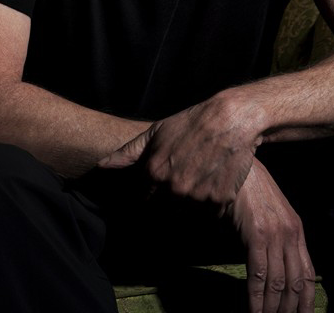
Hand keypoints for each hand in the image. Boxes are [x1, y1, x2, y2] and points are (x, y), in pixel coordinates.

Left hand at [99, 92, 259, 203]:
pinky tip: (214, 182)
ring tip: (200, 179)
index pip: (144, 200)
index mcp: (154, 172)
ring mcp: (196, 197)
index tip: (159, 189)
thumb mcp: (157, 132)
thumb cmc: (192, 122)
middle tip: (185, 182)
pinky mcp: (219, 201)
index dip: (151, 195)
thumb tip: (101, 166)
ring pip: (188, 214)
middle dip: (171, 202)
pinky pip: (211, 213)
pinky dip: (212, 203)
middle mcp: (172, 188)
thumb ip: (128, 153)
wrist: (232, 119)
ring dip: (192, 204)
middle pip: (165, 210)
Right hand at [228, 158, 315, 312]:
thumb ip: (275, 238)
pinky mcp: (257, 234)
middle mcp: (291, 234)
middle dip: (290, 310)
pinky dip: (256, 297)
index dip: (307, 301)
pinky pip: (260, 274)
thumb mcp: (270, 214)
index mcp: (297, 230)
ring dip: (272, 309)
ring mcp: (275, 234)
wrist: (238, 167)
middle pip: (296, 283)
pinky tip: (253, 310)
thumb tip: (272, 268)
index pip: (307, 274)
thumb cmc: (249, 190)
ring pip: (279, 283)